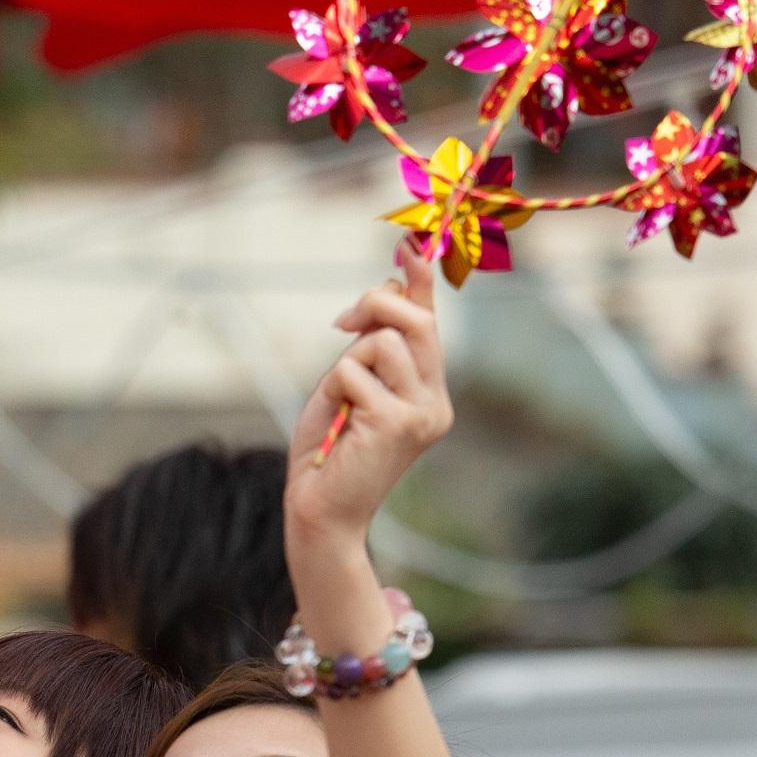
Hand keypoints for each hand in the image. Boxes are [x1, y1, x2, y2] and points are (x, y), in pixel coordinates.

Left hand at [285, 243, 453, 545]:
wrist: (320, 512)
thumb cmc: (328, 454)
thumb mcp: (348, 388)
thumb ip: (369, 347)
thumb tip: (386, 290)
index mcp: (428, 391)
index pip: (430, 324)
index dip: (418, 282)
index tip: (408, 244)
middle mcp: (435, 401)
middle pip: (417, 322)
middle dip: (375, 306)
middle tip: (341, 323)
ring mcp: (422, 413)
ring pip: (383, 342)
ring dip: (346, 362)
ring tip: (340, 404)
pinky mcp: (399, 423)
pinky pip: (354, 371)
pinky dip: (334, 389)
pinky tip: (338, 424)